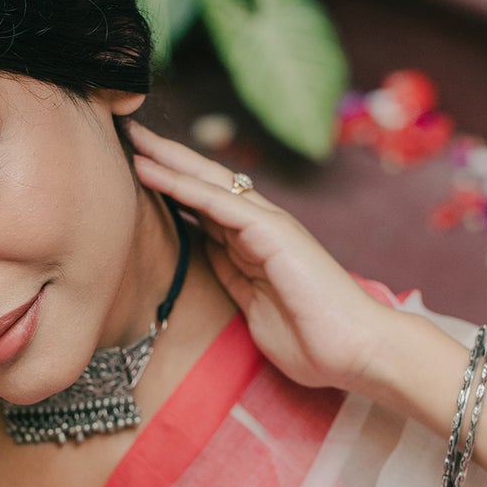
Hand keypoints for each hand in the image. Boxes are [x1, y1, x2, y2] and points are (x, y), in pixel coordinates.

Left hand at [127, 120, 392, 393]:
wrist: (356, 351)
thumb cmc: (313, 340)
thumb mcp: (254, 306)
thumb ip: (232, 276)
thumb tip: (205, 253)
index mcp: (256, 245)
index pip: (207, 207)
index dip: (172, 187)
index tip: (138, 172)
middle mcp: (261, 227)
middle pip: (205, 184)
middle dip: (167, 159)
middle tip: (130, 135)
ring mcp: (269, 226)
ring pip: (208, 184)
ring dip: (168, 161)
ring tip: (133, 139)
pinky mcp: (273, 233)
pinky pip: (219, 203)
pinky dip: (183, 185)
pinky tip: (153, 172)